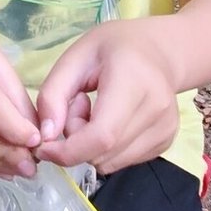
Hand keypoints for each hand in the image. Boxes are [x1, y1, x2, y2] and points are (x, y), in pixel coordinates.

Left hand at [34, 20, 179, 173]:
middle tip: (77, 105)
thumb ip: (53, 94)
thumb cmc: (112, 48)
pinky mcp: (166, 142)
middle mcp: (156, 110)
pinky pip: (123, 162)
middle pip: (102, 152)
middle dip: (76, 141)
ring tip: (95, 111)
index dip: (68, 150)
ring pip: (110, 163)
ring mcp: (165, 129)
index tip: (44, 145)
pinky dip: (107, 148)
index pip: (102, 136)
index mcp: (134, 82)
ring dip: (91, 146)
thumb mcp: (74, 58)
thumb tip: (46, 136)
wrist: (157, 50)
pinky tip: (110, 120)